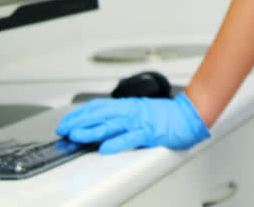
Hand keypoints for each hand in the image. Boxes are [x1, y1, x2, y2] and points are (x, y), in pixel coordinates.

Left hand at [55, 92, 209, 153]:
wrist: (189, 115)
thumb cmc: (165, 116)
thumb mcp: (138, 112)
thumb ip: (120, 117)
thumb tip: (99, 125)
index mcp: (127, 106)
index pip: (97, 107)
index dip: (79, 114)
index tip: (66, 122)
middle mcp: (130, 111)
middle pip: (99, 114)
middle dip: (79, 122)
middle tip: (64, 129)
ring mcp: (139, 121)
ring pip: (111, 125)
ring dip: (91, 131)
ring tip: (76, 136)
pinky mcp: (149, 132)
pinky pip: (131, 137)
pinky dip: (117, 142)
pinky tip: (105, 148)